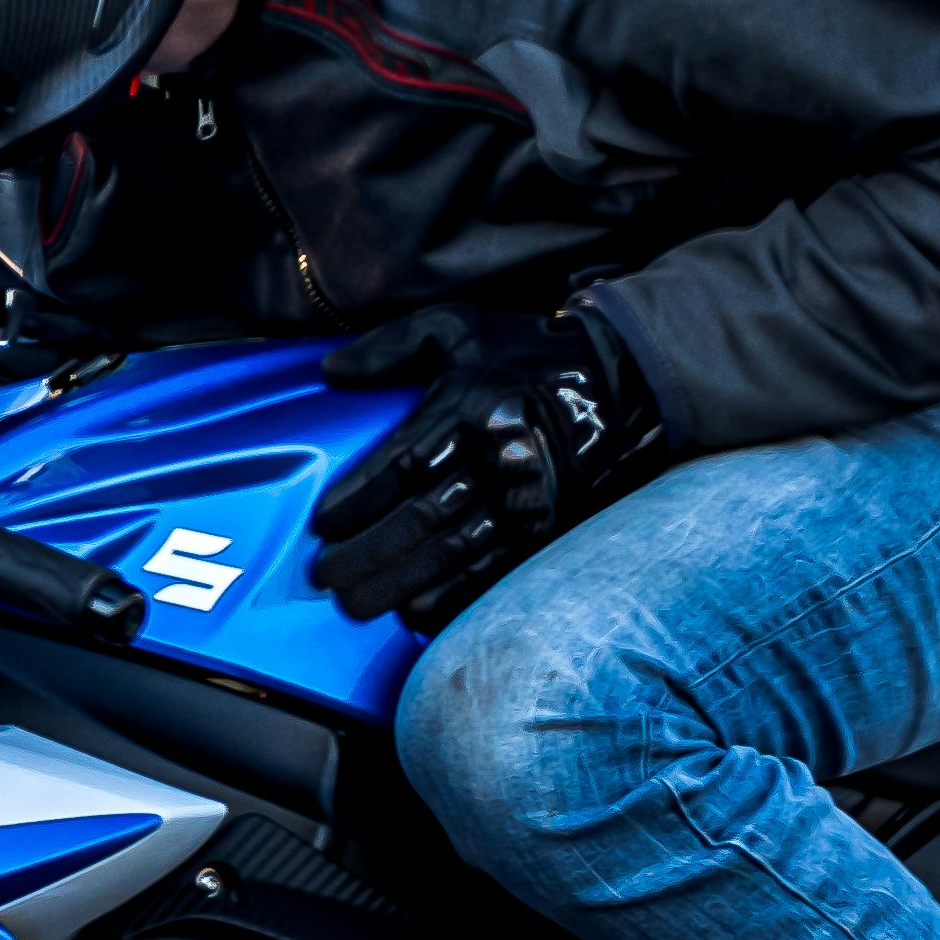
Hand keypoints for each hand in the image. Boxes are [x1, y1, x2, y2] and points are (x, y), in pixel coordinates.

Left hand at [307, 308, 663, 626]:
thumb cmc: (521, 353)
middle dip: (367, 552)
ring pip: (451, 553)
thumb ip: (391, 346)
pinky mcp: (546, 528)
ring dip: (398, 583)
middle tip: (326, 575)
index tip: (323, 524)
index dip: (358, 498)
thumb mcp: (457, 327)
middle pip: (420, 517)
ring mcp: (524, 499)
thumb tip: (332, 369)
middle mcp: (496, 458)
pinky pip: (494, 573)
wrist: (616, 382)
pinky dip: (451, 597)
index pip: (401, 464)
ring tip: (355, 602)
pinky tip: (414, 612)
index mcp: (469, 408)